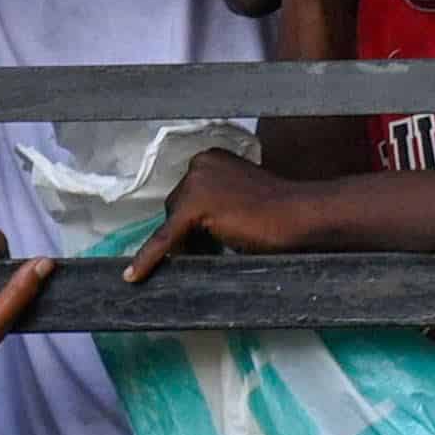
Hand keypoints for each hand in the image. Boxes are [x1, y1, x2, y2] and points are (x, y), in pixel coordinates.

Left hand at [126, 146, 329, 279]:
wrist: (302, 216)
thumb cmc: (282, 211)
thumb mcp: (240, 198)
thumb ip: (217, 203)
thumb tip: (189, 233)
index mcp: (210, 157)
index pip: (187, 195)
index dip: (198, 222)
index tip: (217, 235)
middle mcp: (198, 163)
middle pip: (176, 208)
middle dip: (191, 232)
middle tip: (222, 246)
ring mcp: (195, 183)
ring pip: (172, 225)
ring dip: (188, 243)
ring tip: (223, 248)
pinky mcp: (193, 208)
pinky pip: (164, 239)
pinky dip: (149, 259)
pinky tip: (132, 276)